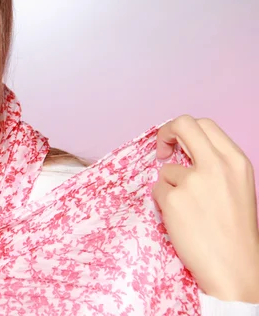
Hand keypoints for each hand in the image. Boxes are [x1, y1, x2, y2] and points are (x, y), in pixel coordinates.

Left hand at [152, 115, 258, 302]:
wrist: (234, 268)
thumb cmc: (233, 231)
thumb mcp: (235, 186)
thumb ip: (213, 164)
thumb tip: (181, 149)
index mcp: (236, 161)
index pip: (204, 124)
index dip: (183, 129)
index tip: (175, 144)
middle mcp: (216, 166)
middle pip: (182, 124)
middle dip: (165, 133)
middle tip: (161, 150)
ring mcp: (193, 182)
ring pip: (166, 169)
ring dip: (170, 187)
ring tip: (188, 211)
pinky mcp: (173, 199)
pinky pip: (157, 191)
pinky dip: (164, 203)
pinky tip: (181, 221)